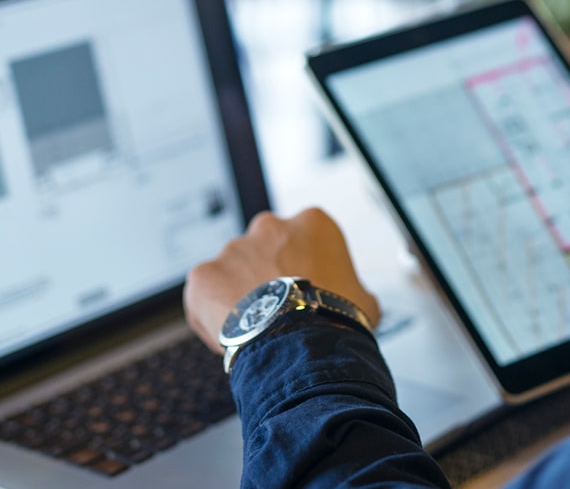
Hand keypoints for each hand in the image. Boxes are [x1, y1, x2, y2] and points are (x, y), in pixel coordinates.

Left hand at [183, 207, 380, 352]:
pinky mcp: (204, 275)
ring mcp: (234, 248)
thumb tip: (356, 299)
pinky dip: (212, 313)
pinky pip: (205, 294)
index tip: (306, 291)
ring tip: (256, 328)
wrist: (302, 346)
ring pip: (233, 271)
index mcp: (313, 223)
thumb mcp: (365, 298)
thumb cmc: (336, 321)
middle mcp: (270, 226)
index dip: (305, 268)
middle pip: (265, 248)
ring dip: (241, 293)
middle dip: (268, 273)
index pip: (305, 239)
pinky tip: (231, 335)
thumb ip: (353, 287)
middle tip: (278, 308)